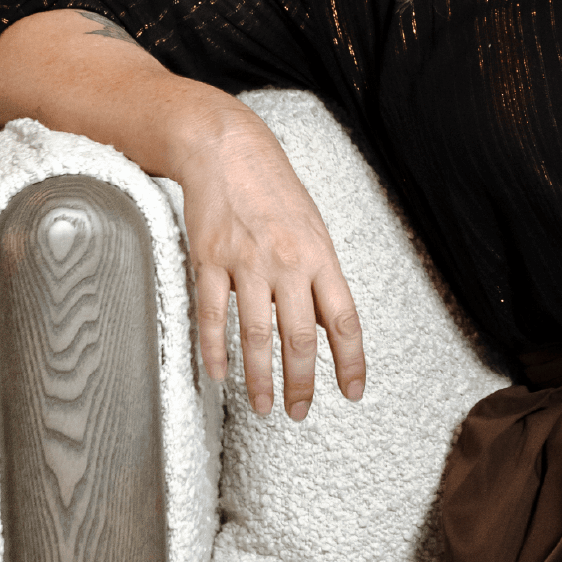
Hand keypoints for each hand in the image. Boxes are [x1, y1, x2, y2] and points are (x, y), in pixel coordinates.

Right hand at [171, 106, 364, 418]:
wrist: (227, 149)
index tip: (352, 391)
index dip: (351, 361)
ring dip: (260, 379)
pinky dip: (215, 351)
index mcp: (320, 256)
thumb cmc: (274, 189)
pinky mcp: (209, 260)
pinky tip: (219, 374)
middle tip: (299, 412)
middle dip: (302, 384)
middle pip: (299, 338)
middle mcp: (287, 263)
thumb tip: (326, 324)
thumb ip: (319, 276)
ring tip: (264, 406)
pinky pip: (213, 316)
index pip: (344, 320)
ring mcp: (246, 262)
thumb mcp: (313, 229)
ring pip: (256, 336)